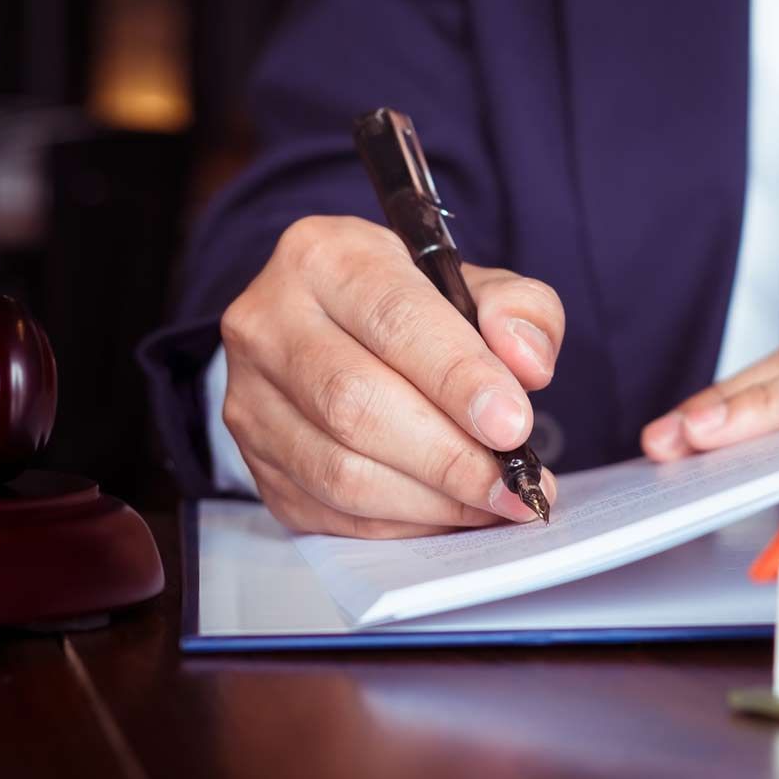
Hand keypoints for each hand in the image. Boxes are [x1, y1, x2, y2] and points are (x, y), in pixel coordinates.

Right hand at [220, 216, 562, 537]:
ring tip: (495, 502)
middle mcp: (269, 322)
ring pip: (340, 470)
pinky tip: (451, 512)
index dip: (458, 378)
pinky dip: (402, 522)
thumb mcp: (475, 283)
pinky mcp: (256, 461)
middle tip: (513, 483)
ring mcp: (251, 398)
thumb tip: (527, 363)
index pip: (394, 319)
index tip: (513, 425)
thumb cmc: (411, 308)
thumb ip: (520, 310)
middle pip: (356, 404)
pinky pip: (331, 511)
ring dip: (431, 500)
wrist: (335, 330)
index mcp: (324, 256)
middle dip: (449, 455)